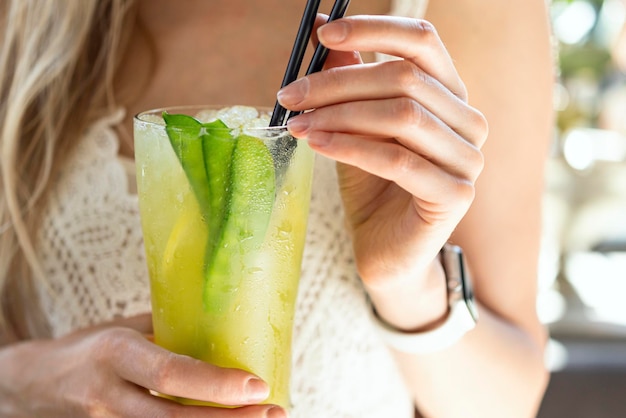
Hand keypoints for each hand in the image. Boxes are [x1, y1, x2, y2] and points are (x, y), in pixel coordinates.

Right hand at [0, 314, 284, 416]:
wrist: (31, 385)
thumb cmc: (86, 348)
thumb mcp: (122, 328)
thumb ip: (167, 329)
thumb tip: (220, 322)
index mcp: (116, 353)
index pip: (169, 374)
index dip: (215, 385)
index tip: (256, 385)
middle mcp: (110, 394)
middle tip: (273, 411)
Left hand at [278, 15, 486, 287]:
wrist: (386, 251)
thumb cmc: (372, 187)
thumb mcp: (353, 126)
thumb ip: (348, 82)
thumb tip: (323, 32)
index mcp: (449, 95)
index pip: (422, 41)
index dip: (373, 28)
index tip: (323, 34)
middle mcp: (468, 121)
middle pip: (404, 78)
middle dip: (337, 83)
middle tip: (290, 95)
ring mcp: (467, 159)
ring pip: (402, 116)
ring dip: (340, 115)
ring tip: (299, 124)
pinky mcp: (455, 195)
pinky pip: (398, 160)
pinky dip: (352, 147)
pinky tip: (318, 144)